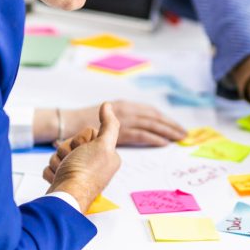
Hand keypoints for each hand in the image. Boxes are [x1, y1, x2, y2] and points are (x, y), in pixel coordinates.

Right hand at [44, 103, 121, 211]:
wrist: (65, 199)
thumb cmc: (84, 173)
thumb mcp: (103, 145)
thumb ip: (109, 125)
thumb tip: (108, 105)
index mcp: (107, 154)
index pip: (88, 133)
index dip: (81, 139)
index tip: (84, 150)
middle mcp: (95, 163)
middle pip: (72, 143)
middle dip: (67, 151)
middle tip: (72, 162)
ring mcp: (79, 172)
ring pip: (61, 154)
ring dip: (58, 161)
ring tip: (64, 172)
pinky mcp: (65, 180)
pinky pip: (53, 167)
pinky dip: (53, 172)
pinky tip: (58, 179)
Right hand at [63, 100, 186, 145]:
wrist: (65, 127)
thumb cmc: (81, 129)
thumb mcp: (102, 122)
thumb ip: (117, 123)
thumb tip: (129, 129)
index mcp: (124, 107)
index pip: (149, 112)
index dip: (163, 119)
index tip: (175, 125)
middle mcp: (125, 110)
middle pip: (153, 117)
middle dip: (170, 125)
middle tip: (184, 133)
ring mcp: (121, 119)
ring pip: (151, 124)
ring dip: (168, 131)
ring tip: (180, 137)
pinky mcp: (117, 131)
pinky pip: (141, 134)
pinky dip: (154, 138)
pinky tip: (165, 143)